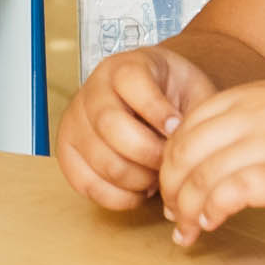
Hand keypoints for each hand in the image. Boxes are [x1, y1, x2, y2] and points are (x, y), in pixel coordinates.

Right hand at [59, 43, 211, 214]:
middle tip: (169, 161)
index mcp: (123, 67)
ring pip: (102, 161)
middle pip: (112, 127)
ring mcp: (74, 122)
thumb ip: (197, 113)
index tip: (177, 128)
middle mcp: (92, 91)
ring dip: (138, 179)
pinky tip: (139, 188)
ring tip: (157, 176)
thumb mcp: (193, 90)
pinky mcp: (67, 152)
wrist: (150, 99)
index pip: (131, 82)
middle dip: (150, 154)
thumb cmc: (174, 97)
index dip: (157, 110)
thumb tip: (190, 148)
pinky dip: (119, 196)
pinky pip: (87, 185)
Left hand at [151, 78, 264, 247]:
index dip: (171, 159)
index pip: (189, 123)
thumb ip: (251, 129)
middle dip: (171, 185)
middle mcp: (260, 111)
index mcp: (257, 94)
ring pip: (202, 173)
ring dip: (185, 207)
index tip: (173, 187)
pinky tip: (210, 225)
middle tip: (172, 214)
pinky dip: (211, 210)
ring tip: (186, 231)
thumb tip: (207, 161)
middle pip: (186, 148)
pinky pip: (230, 193)